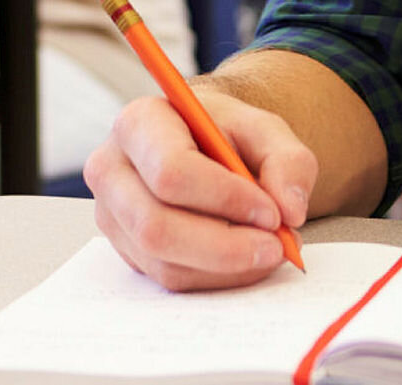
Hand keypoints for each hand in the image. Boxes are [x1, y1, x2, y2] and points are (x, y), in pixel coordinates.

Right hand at [86, 88, 316, 290]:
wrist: (203, 142)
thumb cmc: (227, 132)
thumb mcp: (266, 130)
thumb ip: (288, 161)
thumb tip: (290, 210)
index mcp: (139, 123)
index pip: (171, 170)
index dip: (224, 198)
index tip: (273, 213)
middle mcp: (111, 170)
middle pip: (156, 226)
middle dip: (225, 246)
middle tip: (276, 247)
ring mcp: (111, 215)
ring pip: (163, 261)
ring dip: (225, 267)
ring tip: (268, 250)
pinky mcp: (125, 249)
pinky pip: (168, 277)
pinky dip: (215, 277)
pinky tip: (244, 258)